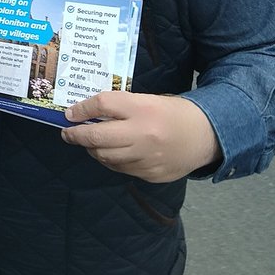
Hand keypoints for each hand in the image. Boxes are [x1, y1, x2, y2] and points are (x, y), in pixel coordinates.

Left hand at [62, 91, 222, 182]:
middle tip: (67, 133)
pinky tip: (110, 152)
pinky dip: (110, 160)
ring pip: (105, 156)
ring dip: (92, 149)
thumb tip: (86, 113)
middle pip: (97, 137)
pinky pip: (120, 168)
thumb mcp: (147, 100)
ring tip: (89, 143)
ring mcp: (147, 158)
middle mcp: (144, 135)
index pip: (102, 105)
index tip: (70, 114)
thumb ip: (119, 106)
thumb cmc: (171, 113)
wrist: (206, 136)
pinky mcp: (151, 175)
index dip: (81, 109)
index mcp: (143, 109)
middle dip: (76, 135)